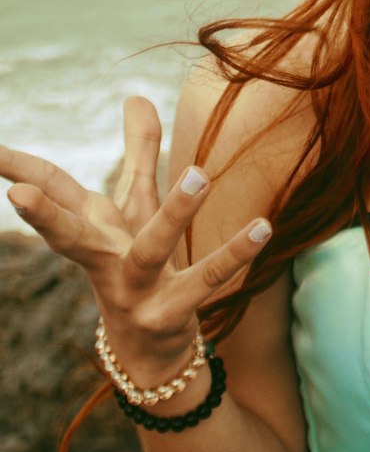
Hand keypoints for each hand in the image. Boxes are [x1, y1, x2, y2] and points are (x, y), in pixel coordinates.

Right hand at [0, 96, 270, 383]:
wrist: (151, 355)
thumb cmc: (136, 267)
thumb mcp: (135, 208)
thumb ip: (139, 152)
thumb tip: (135, 96)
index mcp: (92, 229)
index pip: (52, 189)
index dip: (18, 166)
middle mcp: (105, 260)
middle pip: (70, 235)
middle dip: (43, 214)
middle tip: (16, 191)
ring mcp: (134, 291)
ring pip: (149, 250)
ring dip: (175, 212)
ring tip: (200, 172)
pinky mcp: (171, 314)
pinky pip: (206, 282)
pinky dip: (234, 256)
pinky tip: (263, 227)